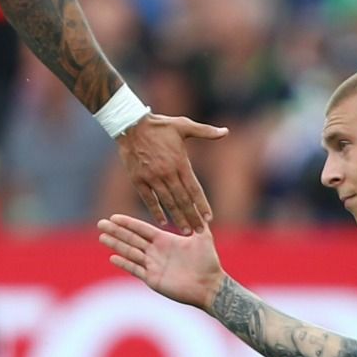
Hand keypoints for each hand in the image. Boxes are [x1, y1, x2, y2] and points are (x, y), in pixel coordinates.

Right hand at [97, 214, 225, 309]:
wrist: (209, 285)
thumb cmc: (208, 262)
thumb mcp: (203, 236)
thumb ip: (197, 221)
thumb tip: (197, 202)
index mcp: (165, 240)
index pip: (141, 229)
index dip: (128, 223)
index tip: (114, 216)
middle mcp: (156, 251)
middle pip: (131, 239)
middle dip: (116, 231)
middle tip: (101, 223)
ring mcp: (153, 265)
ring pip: (130, 252)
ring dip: (116, 244)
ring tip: (102, 237)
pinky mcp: (153, 279)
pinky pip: (135, 269)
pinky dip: (124, 263)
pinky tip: (113, 257)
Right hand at [114, 113, 225, 231]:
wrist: (130, 124)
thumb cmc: (159, 125)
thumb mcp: (184, 125)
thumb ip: (205, 131)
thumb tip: (226, 131)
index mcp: (180, 162)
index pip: (194, 189)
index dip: (202, 204)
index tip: (209, 218)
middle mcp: (167, 173)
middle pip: (183, 200)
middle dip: (192, 217)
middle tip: (200, 232)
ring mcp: (152, 178)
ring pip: (168, 203)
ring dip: (177, 218)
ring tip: (186, 231)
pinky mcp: (138, 180)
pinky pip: (149, 199)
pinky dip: (156, 211)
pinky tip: (163, 222)